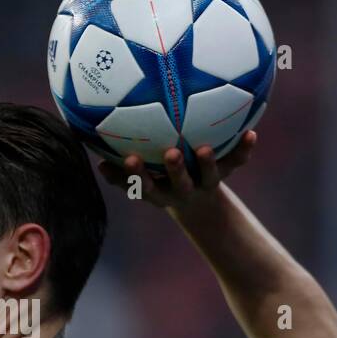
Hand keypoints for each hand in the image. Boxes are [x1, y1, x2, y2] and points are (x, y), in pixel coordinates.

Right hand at [95, 130, 257, 212]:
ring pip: (208, 177)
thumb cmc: (159, 181)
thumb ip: (116, 167)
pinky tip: (251, 133)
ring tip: (206, 148)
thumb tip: (84, 140)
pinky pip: (236, 162)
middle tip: (171, 153)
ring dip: (208, 164)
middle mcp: (181, 190)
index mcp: (159, 191)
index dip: (137, 176)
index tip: (129, 159)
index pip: (144, 187)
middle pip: (178, 184)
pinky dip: (244, 150)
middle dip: (174, 171)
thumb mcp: (138, 177)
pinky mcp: (225, 173)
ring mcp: (204, 183)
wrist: (198, 204)